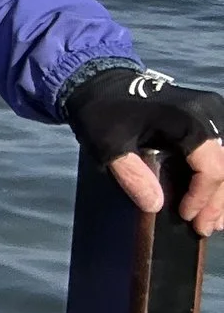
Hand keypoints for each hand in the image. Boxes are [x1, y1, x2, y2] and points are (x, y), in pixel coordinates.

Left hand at [65, 67, 223, 235]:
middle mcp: (208, 112)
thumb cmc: (103, 113)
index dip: (202, 197)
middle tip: (203, 228)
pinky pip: (219, 150)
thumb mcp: (107, 145)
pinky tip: (211, 198)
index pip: (211, 167)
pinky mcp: (206, 116)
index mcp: (188, 118)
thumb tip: (155, 206)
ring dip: (220, 191)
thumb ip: (130, 175)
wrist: (101, 84)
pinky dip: (216, 175)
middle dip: (216, 200)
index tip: (185, 216)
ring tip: (211, 220)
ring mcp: (211, 112)